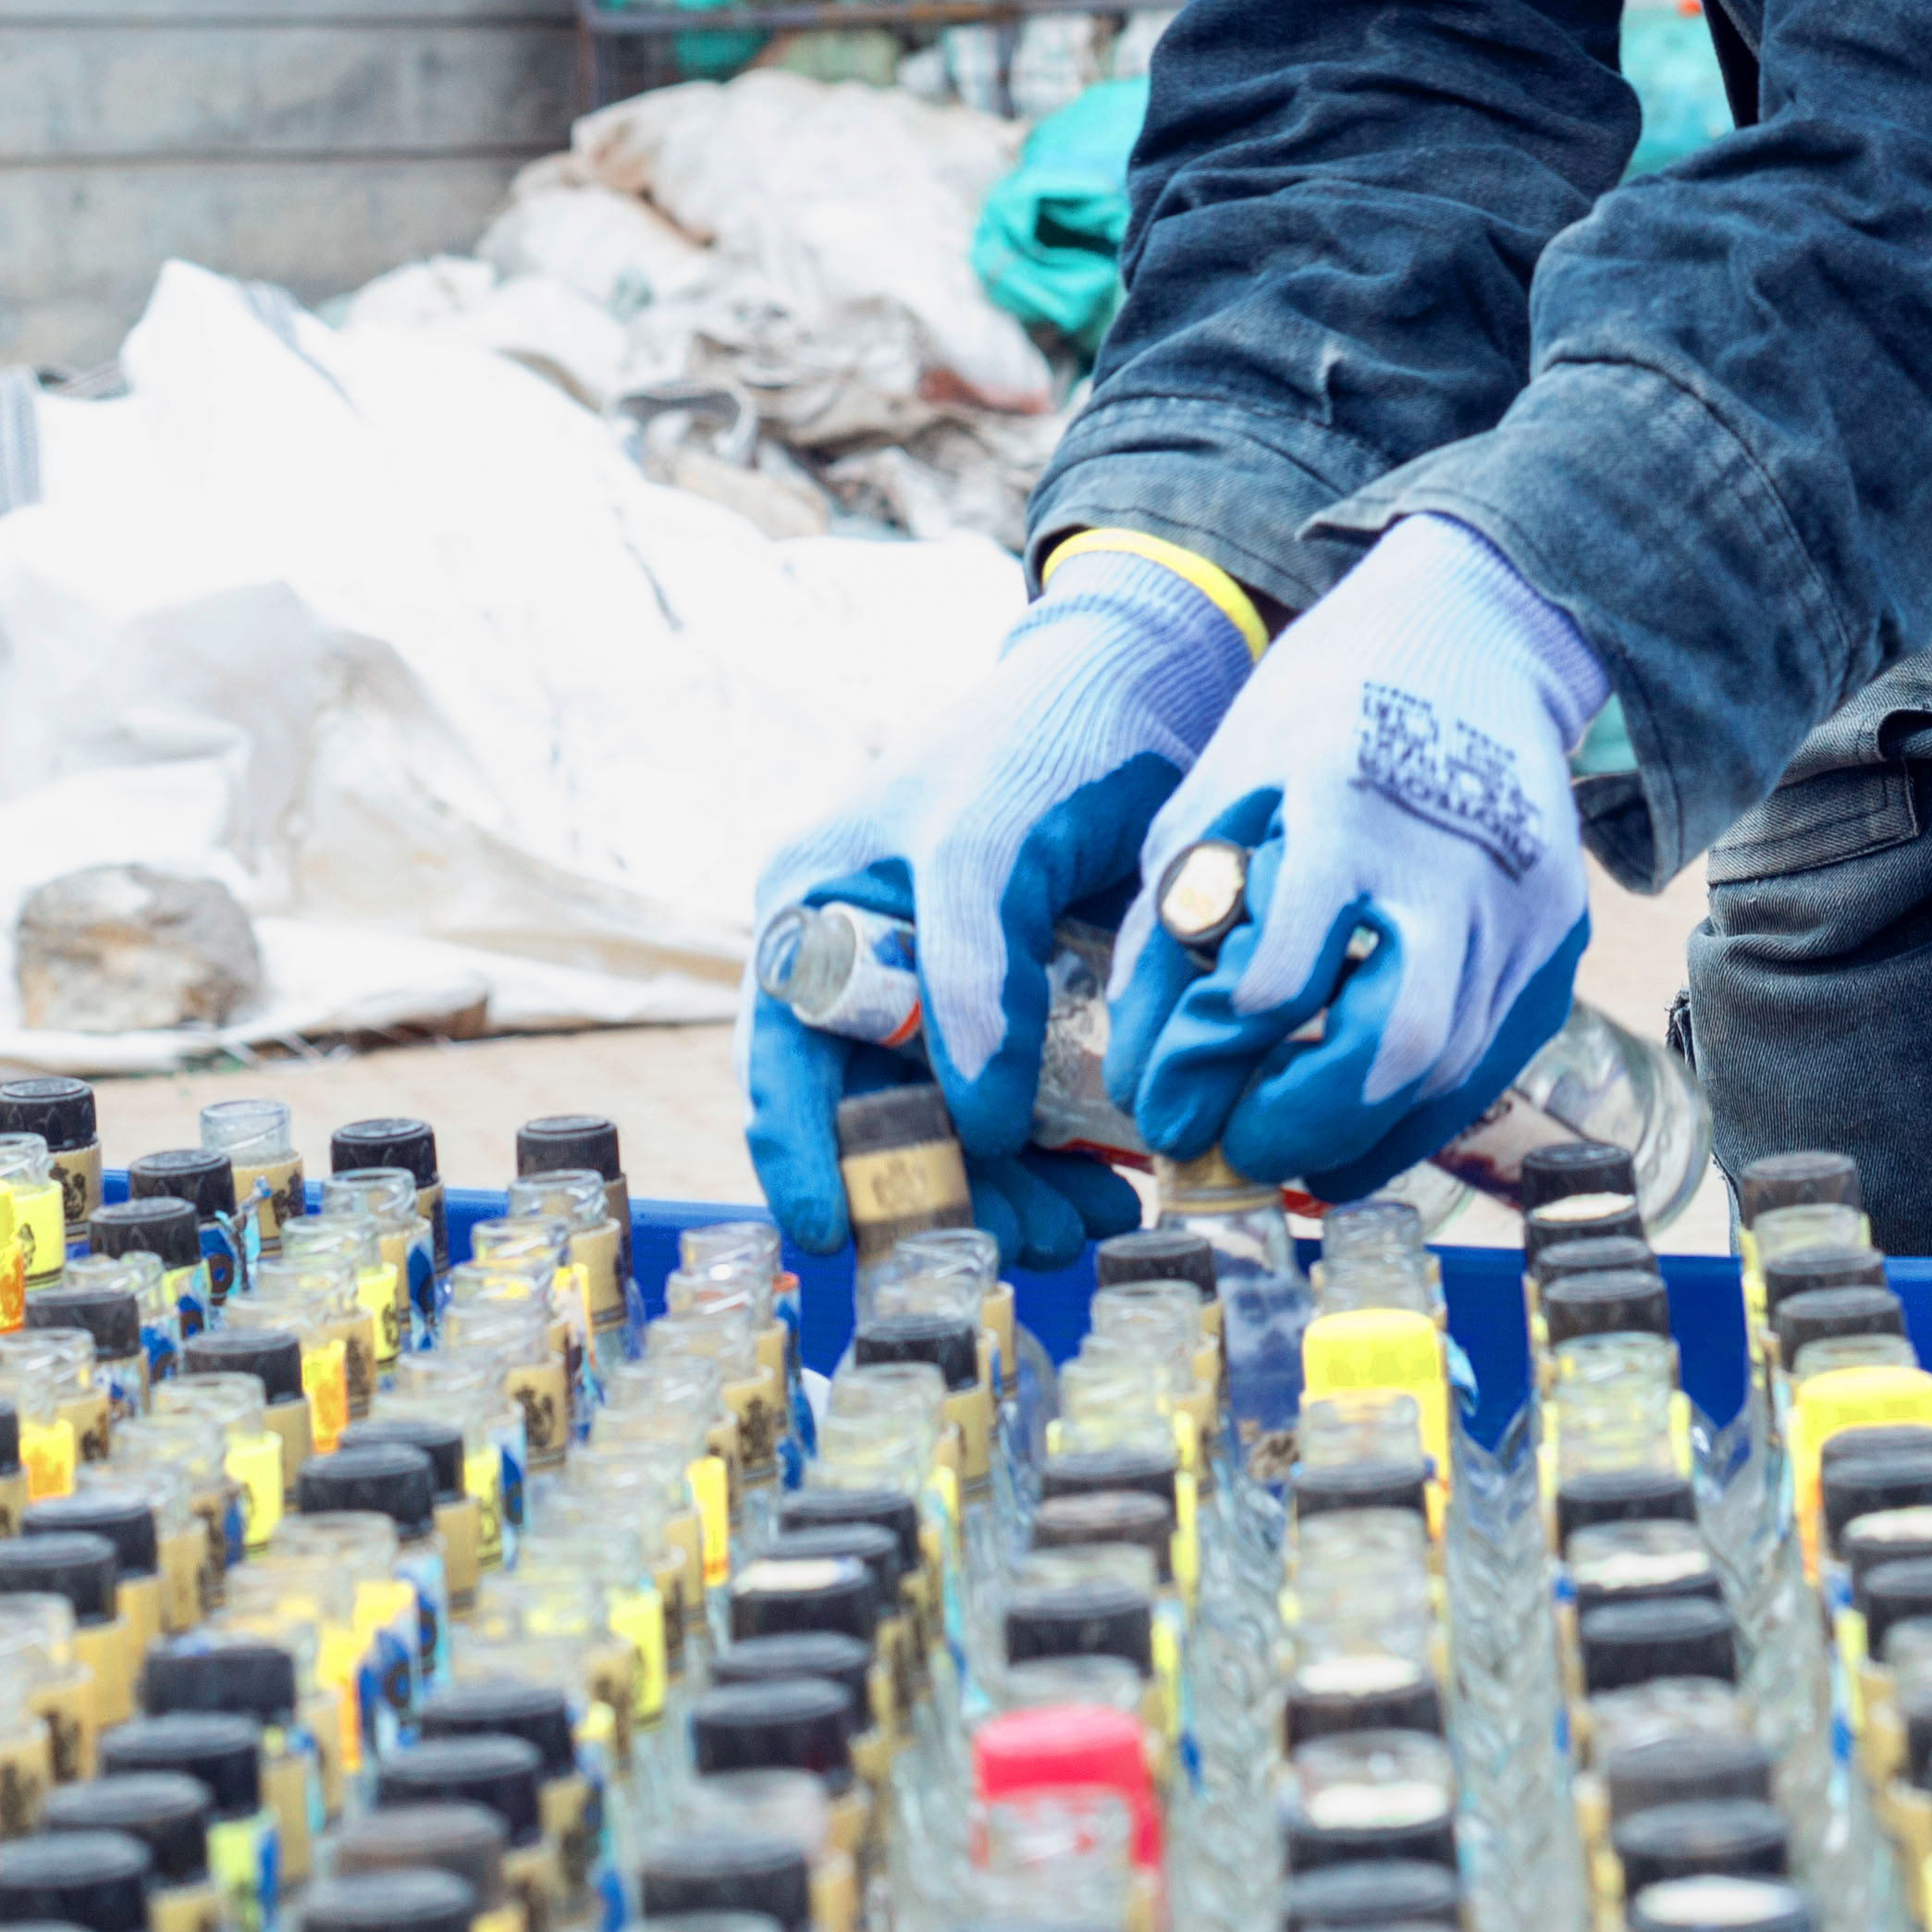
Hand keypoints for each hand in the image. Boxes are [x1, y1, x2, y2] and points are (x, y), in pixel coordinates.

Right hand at [737, 545, 1251, 1260]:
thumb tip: (970, 1125)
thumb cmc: (1043, 740)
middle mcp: (860, 969)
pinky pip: (1021, 1108)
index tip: (837, 1242)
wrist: (1150, 687)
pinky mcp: (1017, 1008)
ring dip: (1010, 1188)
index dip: (802, 1161)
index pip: (782, 1066)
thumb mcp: (990, 840)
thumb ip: (970, 973)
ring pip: (953, 1129)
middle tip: (1019, 1244)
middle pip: (873, 1118)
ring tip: (1086, 1218)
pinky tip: (1112, 1178)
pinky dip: (1059, 1154)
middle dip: (937, 1196)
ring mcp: (940, 994)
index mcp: (811, 918)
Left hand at [1106, 512, 1600, 1200]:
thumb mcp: (1217, 789)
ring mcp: (1521, 899)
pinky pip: (1494, 1055)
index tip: (1164, 1103)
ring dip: (1362, 1134)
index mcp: (1342, 802)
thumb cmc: (1322, 710)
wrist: (1477, 633)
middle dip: (1304, 1125)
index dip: (1210, 1060)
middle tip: (1239, 1150)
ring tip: (1288, 1146)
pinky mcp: (1558, 931)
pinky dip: (1422, 1107)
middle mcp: (1451, 857)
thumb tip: (1144, 1080)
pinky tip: (1362, 1120)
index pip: (1279, 976)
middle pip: (1395, 1046)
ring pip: (1451, 1071)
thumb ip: (1169, 931)